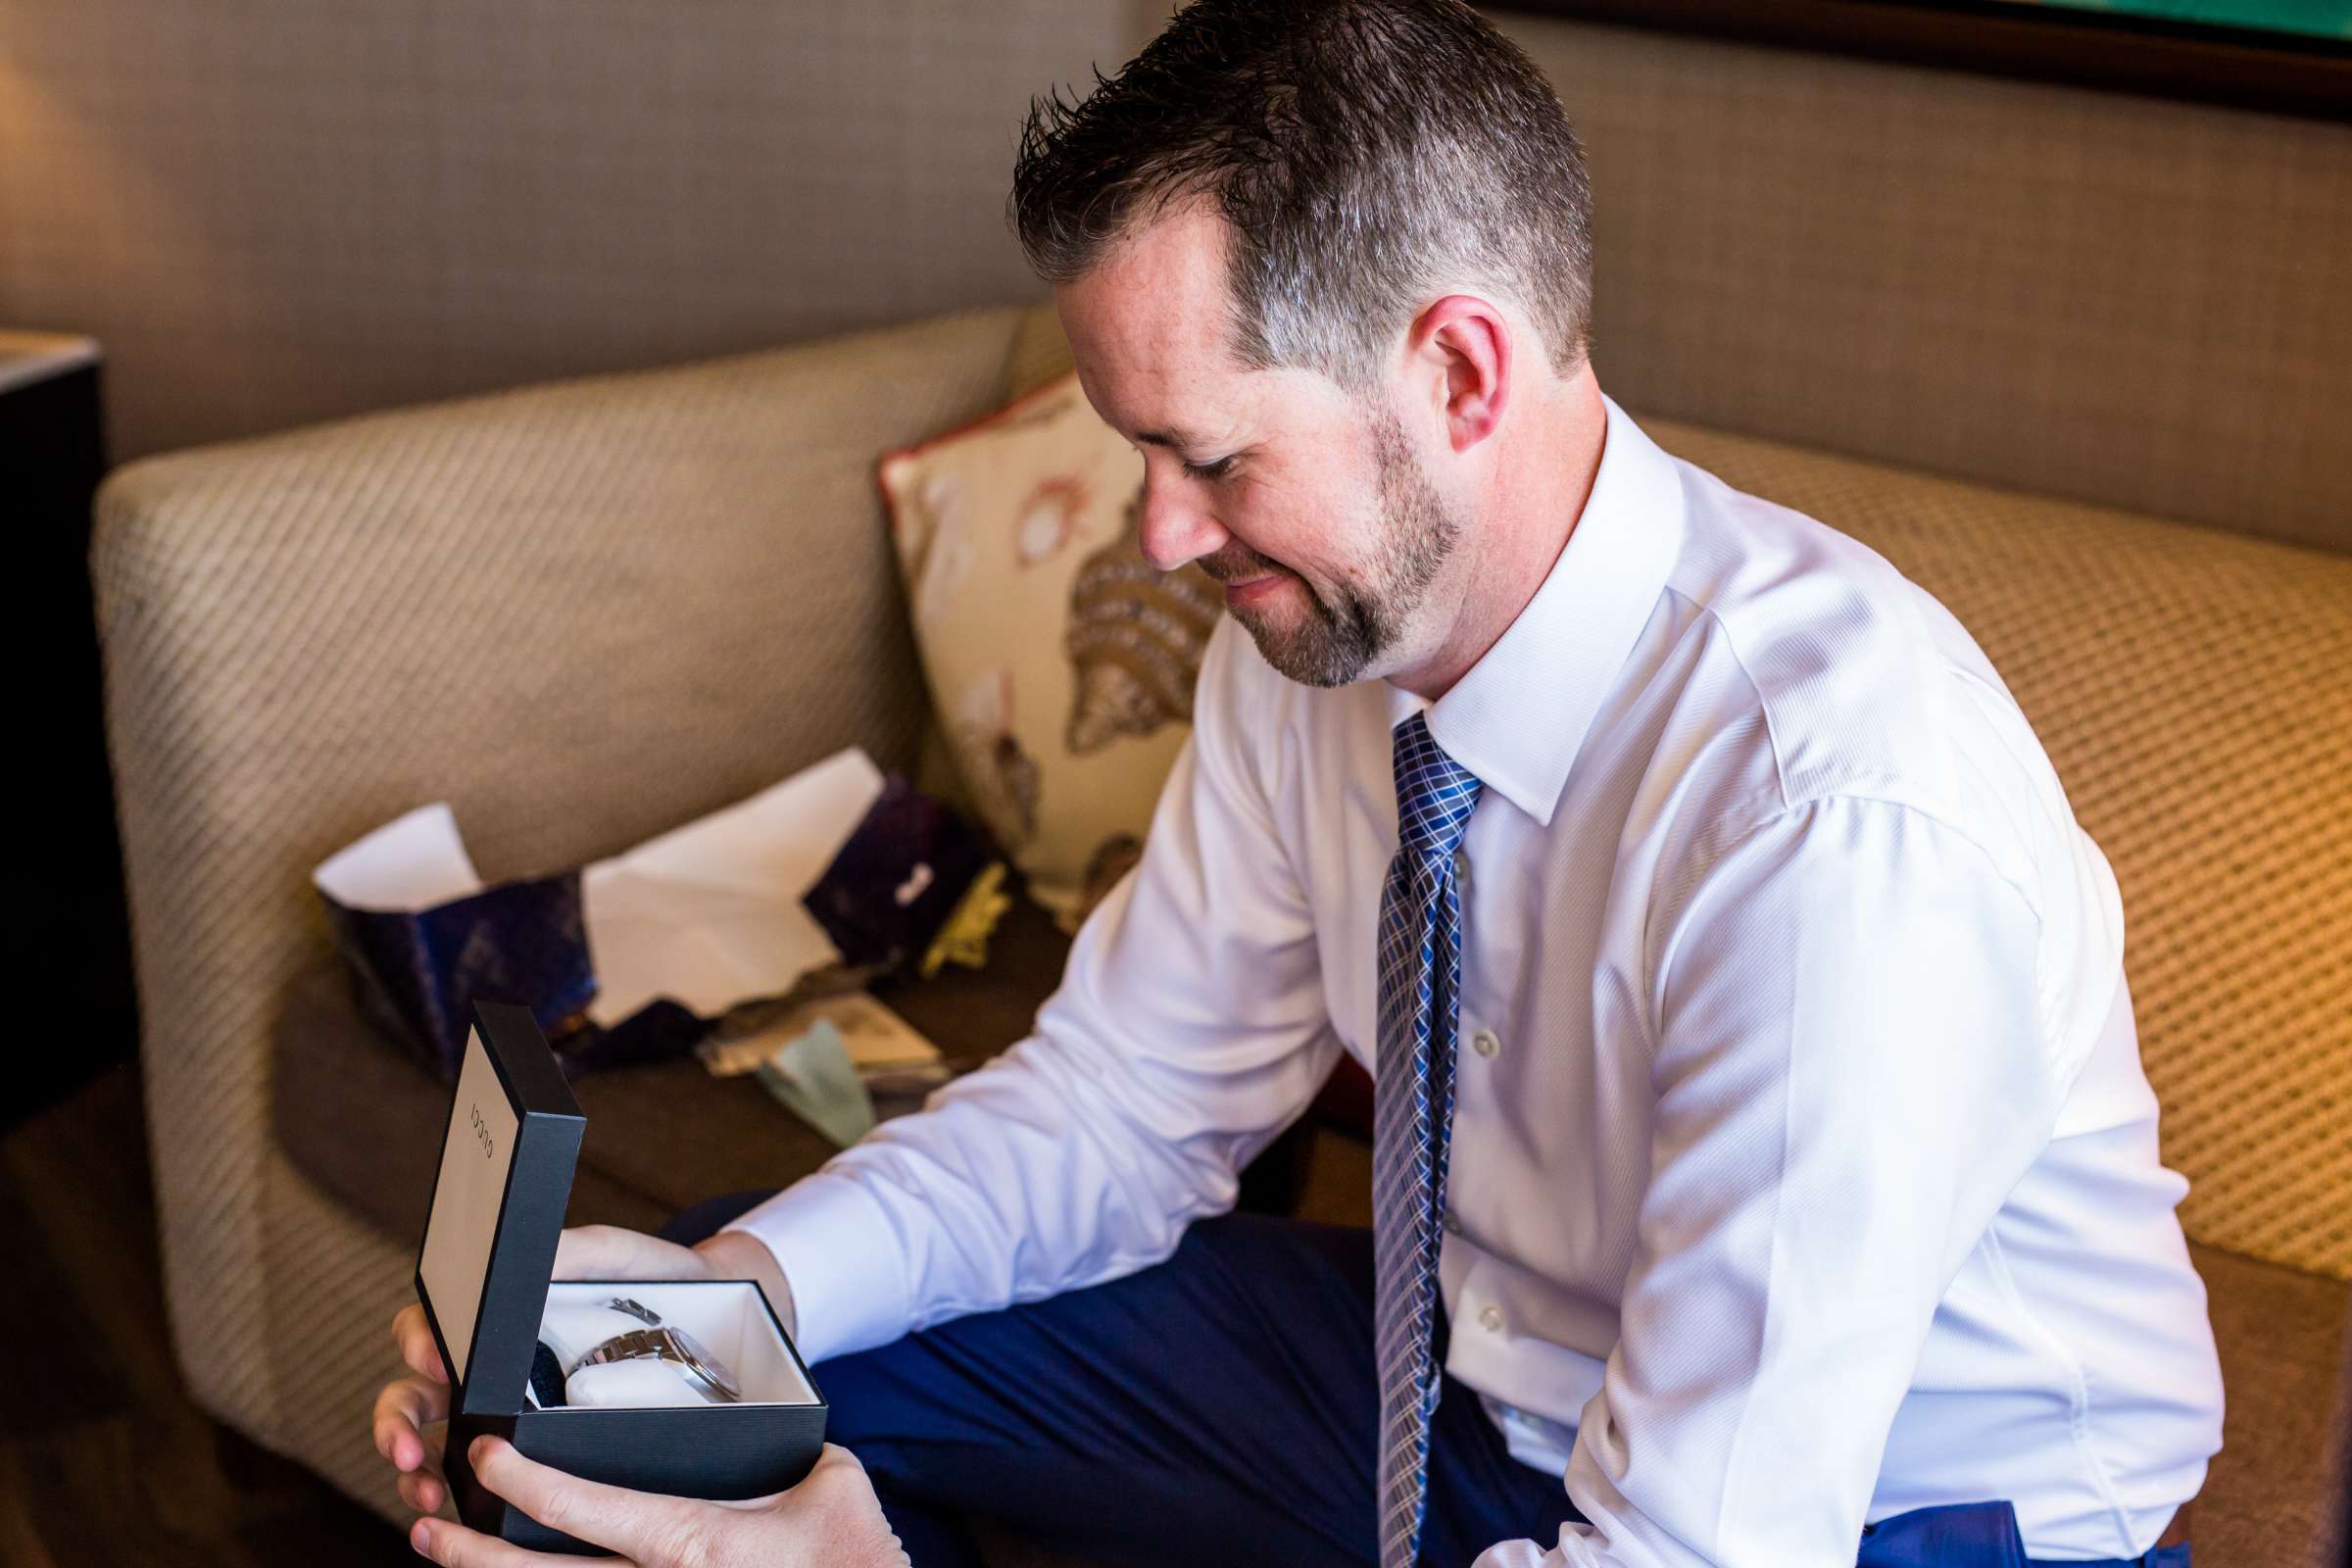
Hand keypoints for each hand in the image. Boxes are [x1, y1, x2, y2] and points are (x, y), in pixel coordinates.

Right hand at [372, 1225, 798, 1518]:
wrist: (713, 1314)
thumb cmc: (656, 1279)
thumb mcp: (614, 1255)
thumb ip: (572, 1249)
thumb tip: (530, 1258)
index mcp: (496, 1319)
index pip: (429, 1326)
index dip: (418, 1343)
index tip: (432, 1359)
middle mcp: (490, 1368)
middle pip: (415, 1394)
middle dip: (396, 1423)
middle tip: (408, 1446)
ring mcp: (506, 1413)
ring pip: (434, 1444)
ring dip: (414, 1471)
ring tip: (425, 1488)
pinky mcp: (534, 1451)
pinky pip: (482, 1479)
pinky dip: (458, 1496)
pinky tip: (456, 1508)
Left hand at [408, 1436, 905, 1566]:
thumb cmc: (853, 1550)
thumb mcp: (826, 1477)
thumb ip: (776, 1451)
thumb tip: (748, 1428)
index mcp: (693, 1541)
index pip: (583, 1511)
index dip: (522, 1482)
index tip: (484, 1454)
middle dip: (473, 1552)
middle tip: (431, 1524)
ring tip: (446, 1554)